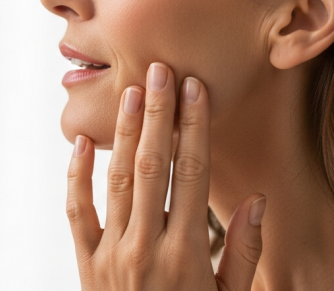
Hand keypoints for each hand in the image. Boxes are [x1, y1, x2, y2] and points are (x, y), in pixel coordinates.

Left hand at [66, 62, 265, 289]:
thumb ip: (244, 253)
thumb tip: (257, 200)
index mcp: (186, 256)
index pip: (191, 175)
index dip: (194, 128)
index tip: (195, 91)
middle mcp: (146, 248)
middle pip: (153, 166)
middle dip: (158, 115)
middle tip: (160, 71)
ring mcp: (110, 254)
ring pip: (116, 180)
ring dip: (123, 133)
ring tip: (131, 92)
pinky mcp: (84, 262)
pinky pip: (77, 211)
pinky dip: (77, 174)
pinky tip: (82, 142)